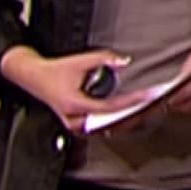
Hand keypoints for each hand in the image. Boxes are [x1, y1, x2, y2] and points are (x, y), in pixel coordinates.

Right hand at [0, 47, 147, 133]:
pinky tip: (136, 116)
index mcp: (74, 105)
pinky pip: (104, 129)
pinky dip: (121, 123)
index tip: (147, 97)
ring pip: (109, 130)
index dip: (130, 103)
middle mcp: (75, 121)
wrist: (34, 79)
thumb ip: (103, 60)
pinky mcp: (81, 129)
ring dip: (131, 121)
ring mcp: (77, 128)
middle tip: (156, 106)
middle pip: (112, 124)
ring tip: (151, 111)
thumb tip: (125, 62)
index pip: (109, 108)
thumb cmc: (56, 71)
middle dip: (136, 115)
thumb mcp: (80, 61)